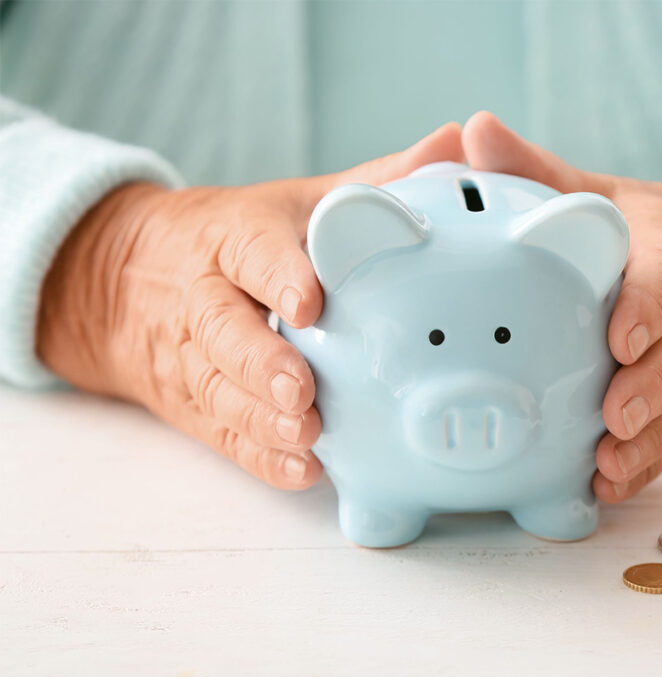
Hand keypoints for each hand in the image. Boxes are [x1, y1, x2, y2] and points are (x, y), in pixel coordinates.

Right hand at [38, 123, 463, 488]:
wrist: (126, 280)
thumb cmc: (240, 238)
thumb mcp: (299, 200)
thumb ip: (377, 181)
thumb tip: (457, 143)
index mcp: (231, 238)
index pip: (249, 253)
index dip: (277, 277)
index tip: (310, 302)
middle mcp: (205, 297)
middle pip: (223, 332)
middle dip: (261, 363)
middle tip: (304, 391)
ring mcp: (193, 355)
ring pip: (219, 389)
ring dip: (261, 418)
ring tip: (307, 434)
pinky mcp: (193, 403)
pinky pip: (222, 433)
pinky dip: (259, 456)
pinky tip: (301, 470)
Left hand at [462, 112, 661, 502]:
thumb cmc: (651, 236)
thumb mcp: (605, 196)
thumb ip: (543, 172)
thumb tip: (475, 130)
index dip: (652, 305)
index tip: (622, 335)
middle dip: (654, 386)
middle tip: (615, 416)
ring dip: (651, 440)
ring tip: (608, 465)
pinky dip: (648, 464)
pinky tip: (608, 487)